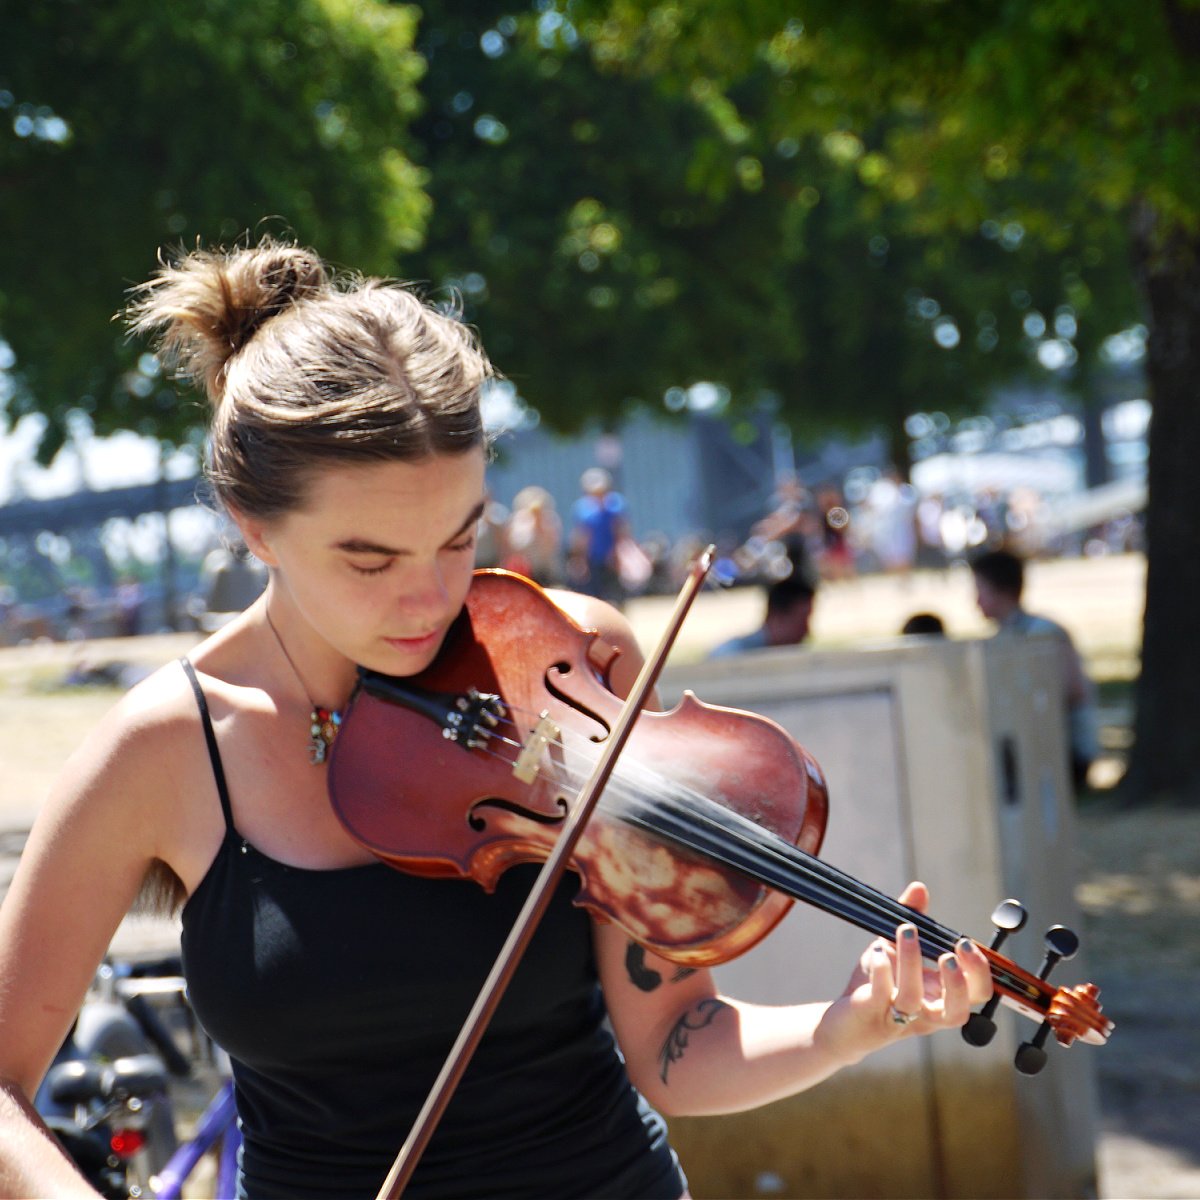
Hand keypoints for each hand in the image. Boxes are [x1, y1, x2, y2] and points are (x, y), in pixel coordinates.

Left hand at [827, 882, 994, 1055]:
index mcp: (940, 999)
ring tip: (908, 931)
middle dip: (960, 983)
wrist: (844, 1021)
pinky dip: (882, 972)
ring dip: (913, 963)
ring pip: (913, 999)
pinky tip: (879, 949)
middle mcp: (925, 1014)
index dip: (979, 972)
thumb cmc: (877, 985)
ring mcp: (898, 1017)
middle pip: (958, 1012)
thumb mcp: (895, 949)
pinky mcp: (872, 1013)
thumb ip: (912, 920)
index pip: (976, 994)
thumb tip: (919, 889)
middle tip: (951, 953)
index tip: (965, 942)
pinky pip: (881, 996)